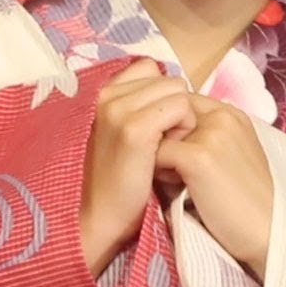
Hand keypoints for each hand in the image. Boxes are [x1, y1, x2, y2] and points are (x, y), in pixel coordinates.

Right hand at [80, 58, 196, 276]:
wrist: (101, 217)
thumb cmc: (118, 177)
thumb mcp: (121, 131)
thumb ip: (137, 105)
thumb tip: (173, 88)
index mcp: (102, 92)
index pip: (150, 69)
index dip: (163, 96)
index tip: (159, 126)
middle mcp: (106, 94)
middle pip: (168, 80)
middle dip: (175, 108)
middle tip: (166, 143)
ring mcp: (118, 109)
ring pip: (177, 90)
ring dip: (182, 119)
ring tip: (169, 148)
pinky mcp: (134, 129)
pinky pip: (180, 108)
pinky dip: (184, 130)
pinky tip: (172, 155)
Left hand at [155, 94, 273, 281]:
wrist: (268, 232)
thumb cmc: (246, 203)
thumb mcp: (231, 158)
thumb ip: (204, 140)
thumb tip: (164, 137)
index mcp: (233, 114)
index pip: (183, 103)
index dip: (171, 127)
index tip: (173, 154)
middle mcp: (223, 115)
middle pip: (168, 113)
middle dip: (163, 137)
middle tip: (169, 169)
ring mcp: (212, 133)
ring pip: (160, 132)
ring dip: (159, 154)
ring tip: (174, 181)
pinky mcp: (199, 156)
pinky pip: (158, 153)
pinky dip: (157, 171)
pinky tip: (173, 191)